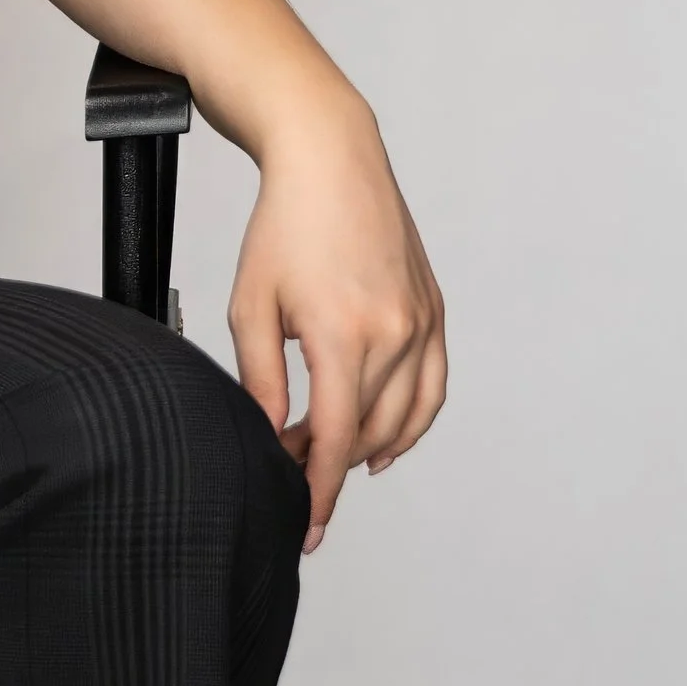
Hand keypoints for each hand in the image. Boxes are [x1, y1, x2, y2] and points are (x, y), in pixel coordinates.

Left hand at [226, 91, 447, 551]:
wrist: (331, 159)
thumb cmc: (283, 226)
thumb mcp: (252, 306)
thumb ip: (259, 382)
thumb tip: (268, 440)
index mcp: (344, 334)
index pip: (333, 440)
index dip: (317, 491)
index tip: (305, 526)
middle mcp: (395, 333)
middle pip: (367, 434)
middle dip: (328, 464)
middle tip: (288, 466)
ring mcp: (422, 322)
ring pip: (405, 419)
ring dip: (368, 449)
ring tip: (328, 458)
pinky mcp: (434, 310)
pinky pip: (432, 388)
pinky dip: (411, 424)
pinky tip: (381, 442)